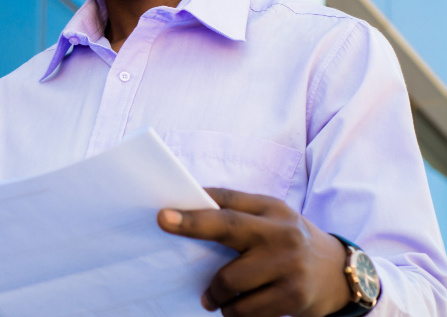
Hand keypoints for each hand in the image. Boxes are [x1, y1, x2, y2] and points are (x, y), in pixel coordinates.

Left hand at [157, 188, 351, 316]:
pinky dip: (235, 312)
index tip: (163, 216)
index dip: (194, 211)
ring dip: (217, 295)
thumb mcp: (271, 214)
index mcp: (271, 209)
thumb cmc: (290, 238)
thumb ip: (235, 206)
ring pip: (232, 282)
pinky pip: (249, 310)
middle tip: (172, 241)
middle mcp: (281, 234)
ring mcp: (289, 266)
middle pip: (228, 232)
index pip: (227, 205)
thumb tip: (190, 199)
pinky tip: (235, 309)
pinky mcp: (294, 297)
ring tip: (213, 298)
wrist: (341, 272)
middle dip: (194, 230)